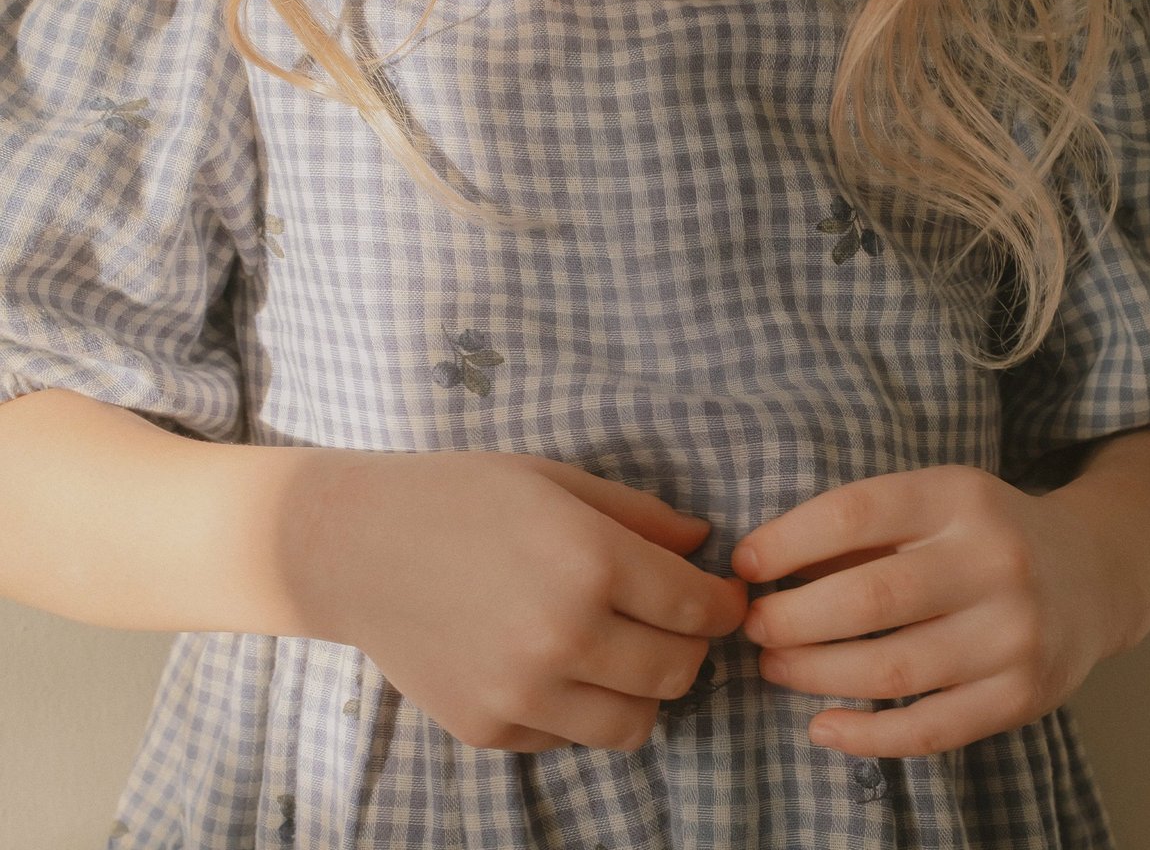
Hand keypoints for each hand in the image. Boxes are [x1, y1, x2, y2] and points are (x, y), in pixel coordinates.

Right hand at [293, 449, 746, 752]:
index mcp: (590, 560)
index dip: (724, 605)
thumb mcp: (556, 479)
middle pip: (680, 671)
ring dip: (644, 689)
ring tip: (619, 649)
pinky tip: (557, 664)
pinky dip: (582, 708)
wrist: (356, 547)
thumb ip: (639, 514)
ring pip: (636, 722)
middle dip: (692, 646)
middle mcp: (564, 635)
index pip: (698, 607)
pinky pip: (572, 738)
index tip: (723, 598)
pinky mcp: (489, 730)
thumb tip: (702, 542)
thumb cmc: (462, 496)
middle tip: (673, 620)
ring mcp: (524, 693)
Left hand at [731, 464, 1121, 756]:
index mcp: (958, 497)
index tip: (744, 564)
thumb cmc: (979, 532)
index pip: (855, 513)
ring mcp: (1013, 634)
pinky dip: (868, 736)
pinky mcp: (1022, 697)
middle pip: (871, 597)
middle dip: (793, 617)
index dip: (787, 541)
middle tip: (753, 626)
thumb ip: (860, 530)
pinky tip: (823, 726)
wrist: (1092, 573)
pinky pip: (931, 729)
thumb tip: (761, 569)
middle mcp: (993, 562)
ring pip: (893, 669)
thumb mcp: (931, 501)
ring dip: (816, 674)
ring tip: (774, 666)